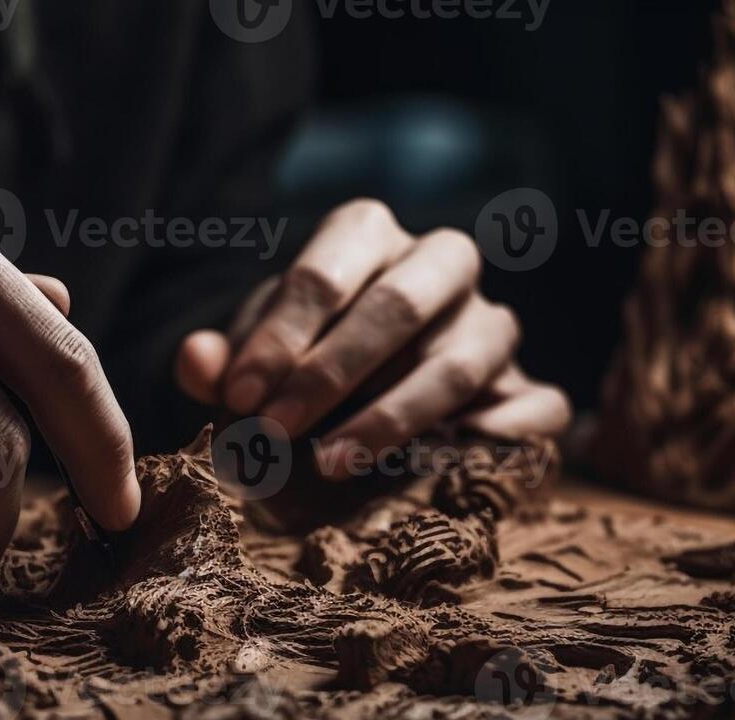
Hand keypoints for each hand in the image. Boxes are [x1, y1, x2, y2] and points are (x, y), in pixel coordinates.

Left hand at [174, 199, 569, 475]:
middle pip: (400, 303)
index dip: (280, 338)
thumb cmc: (301, 367)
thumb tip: (196, 362)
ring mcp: (492, 324)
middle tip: (274, 432)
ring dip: (395, 415)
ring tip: (333, 463)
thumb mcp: (253, 363)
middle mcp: (440, 265)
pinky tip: (446, 466)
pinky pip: (538, 405)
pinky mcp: (529, 385)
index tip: (239, 400)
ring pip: (464, 358)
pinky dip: (499, 437)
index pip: (327, 270)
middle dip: (331, 373)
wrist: (367, 401)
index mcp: (368, 236)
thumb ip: (222, 365)